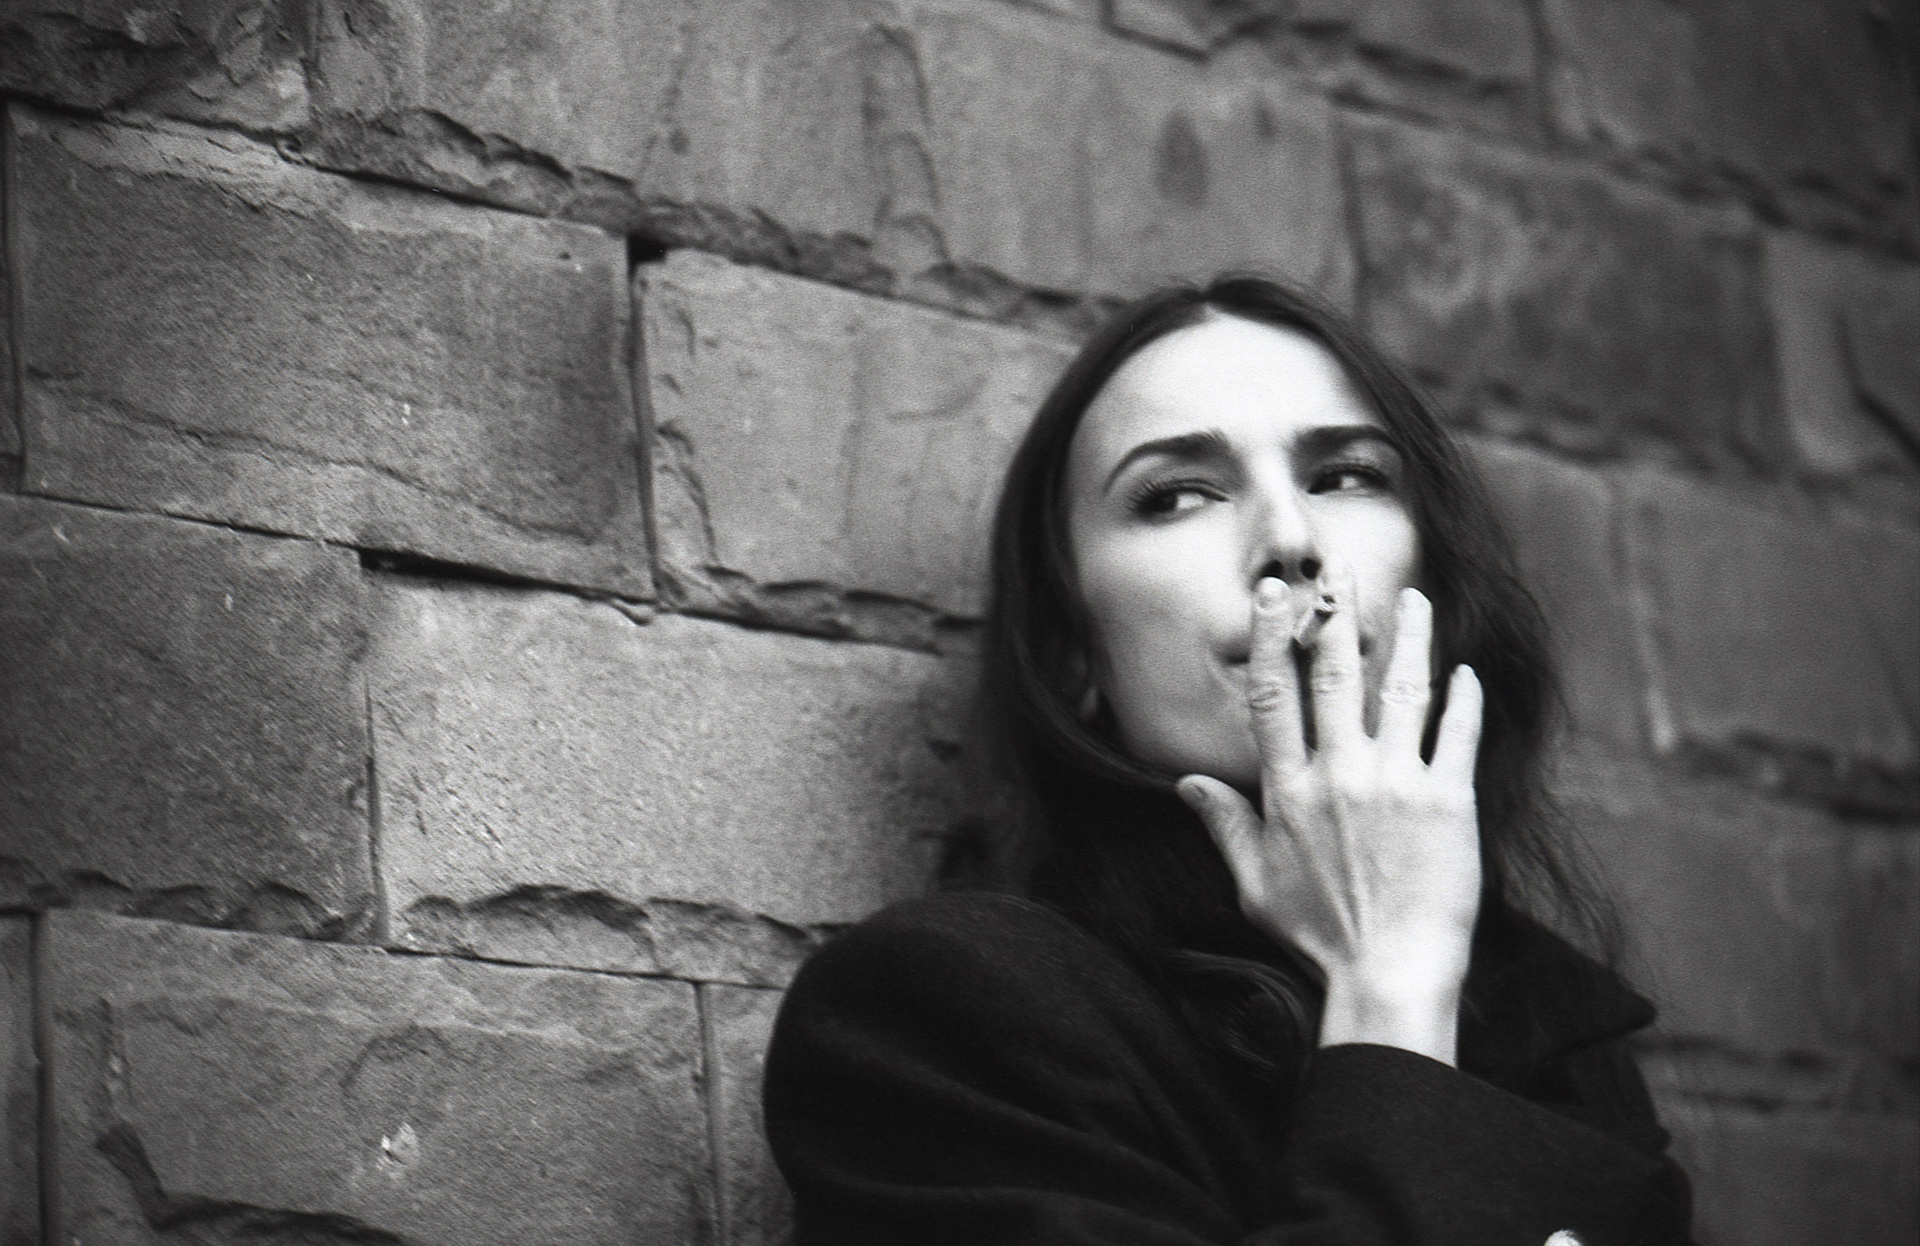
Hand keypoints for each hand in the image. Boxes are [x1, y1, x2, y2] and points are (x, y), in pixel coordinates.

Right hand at [1175, 567, 1483, 1064]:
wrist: (1388, 974)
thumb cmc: (1319, 936)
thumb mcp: (1255, 884)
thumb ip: (1225, 826)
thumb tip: (1187, 785)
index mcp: (1289, 791)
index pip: (1276, 695)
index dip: (1275, 637)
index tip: (1277, 595)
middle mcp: (1339, 774)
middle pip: (1337, 674)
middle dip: (1338, 612)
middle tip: (1341, 567)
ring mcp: (1396, 783)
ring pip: (1401, 690)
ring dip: (1409, 637)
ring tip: (1415, 598)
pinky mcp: (1448, 801)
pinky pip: (1456, 734)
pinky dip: (1463, 698)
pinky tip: (1466, 671)